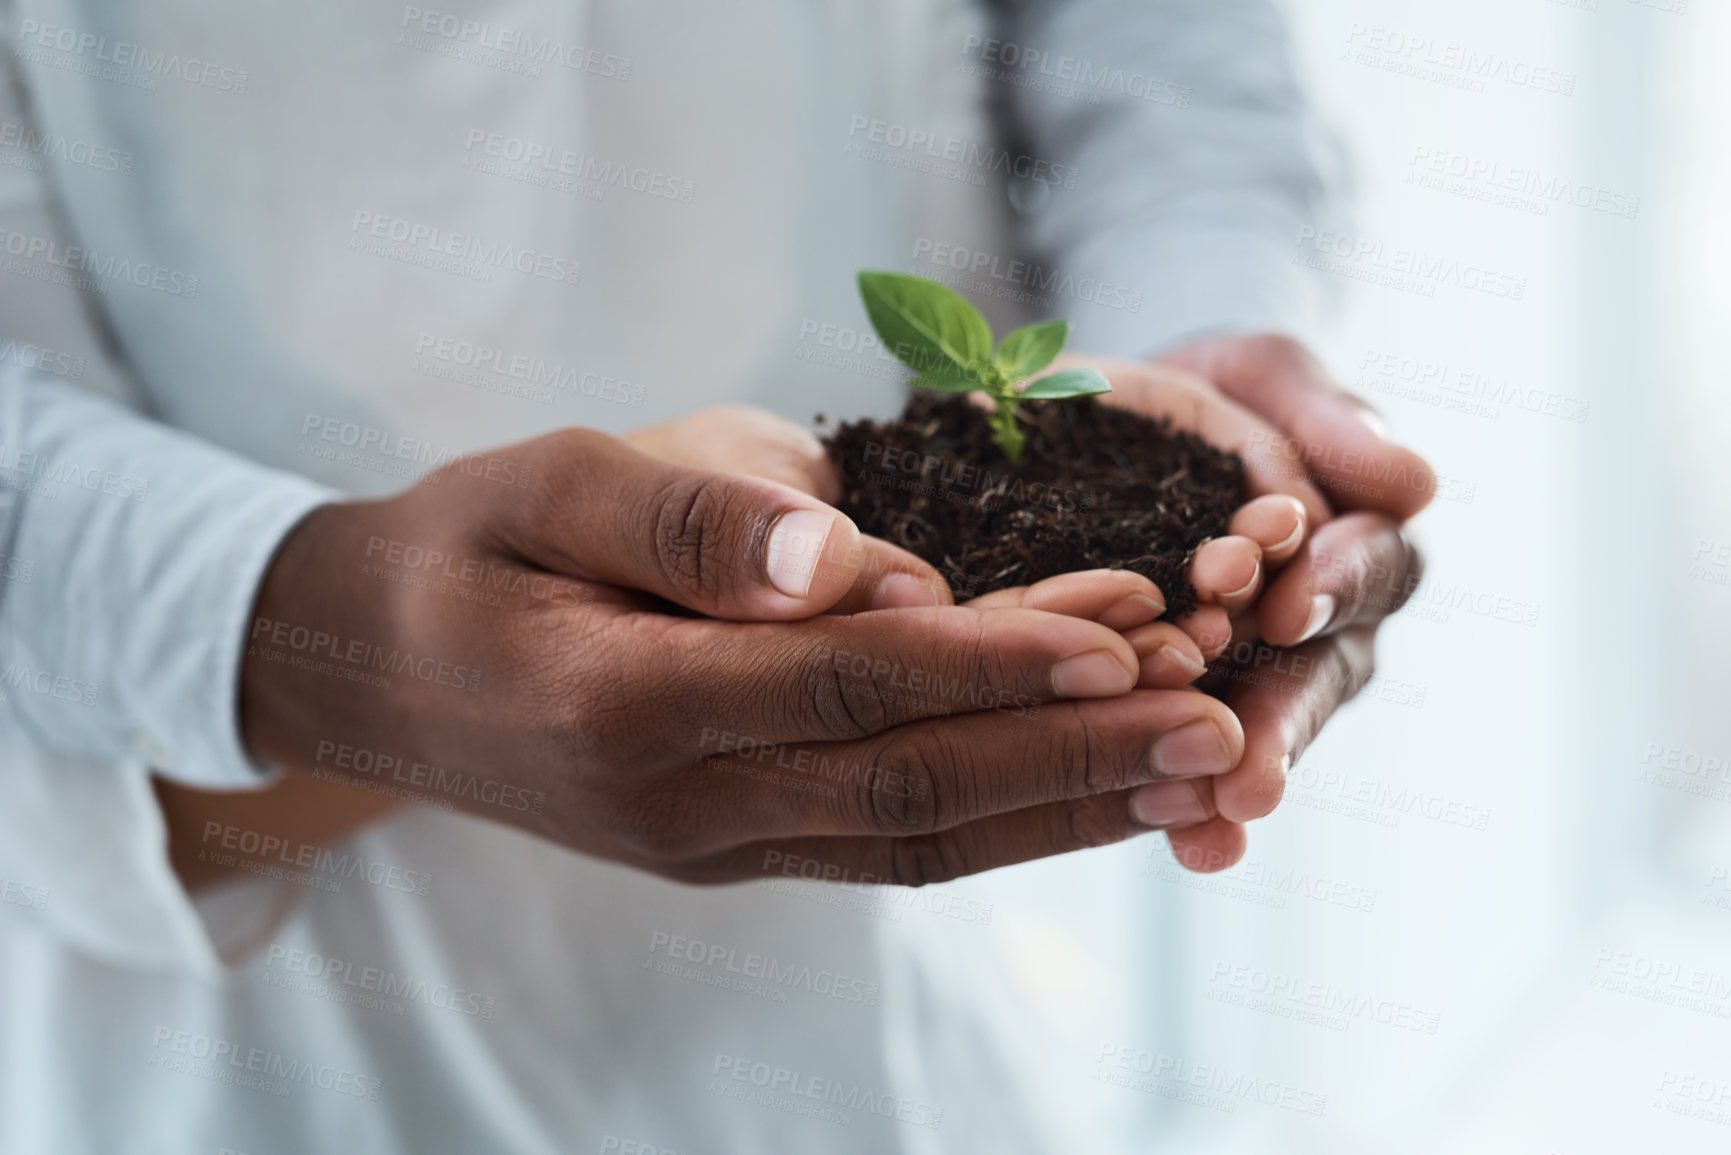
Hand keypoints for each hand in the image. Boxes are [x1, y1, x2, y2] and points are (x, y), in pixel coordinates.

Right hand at [235, 425, 1250, 884]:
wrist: (374, 668)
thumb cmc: (465, 548)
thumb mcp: (547, 484)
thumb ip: (688, 521)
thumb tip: (848, 563)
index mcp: (624, 709)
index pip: (844, 689)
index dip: (992, 665)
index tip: (1127, 635)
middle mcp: (680, 807)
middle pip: (909, 789)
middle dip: (1071, 755)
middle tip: (1219, 722)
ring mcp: (711, 844)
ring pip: (916, 839)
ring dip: (1061, 804)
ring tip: (1195, 767)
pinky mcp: (736, 845)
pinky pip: (887, 843)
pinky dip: (999, 818)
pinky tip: (1088, 791)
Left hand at [1084, 335, 1429, 869]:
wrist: (1137, 432)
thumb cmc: (1225, 399)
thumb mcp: (1271, 379)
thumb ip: (1331, 423)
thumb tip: (1415, 483)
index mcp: (1355, 549)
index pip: (1364, 569)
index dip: (1334, 585)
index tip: (1292, 604)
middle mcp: (1322, 629)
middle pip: (1318, 679)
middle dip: (1284, 724)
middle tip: (1251, 779)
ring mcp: (1259, 676)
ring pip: (1263, 731)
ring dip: (1237, 777)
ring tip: (1211, 823)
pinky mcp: (1191, 703)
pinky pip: (1194, 752)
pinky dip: (1185, 797)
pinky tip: (1174, 838)